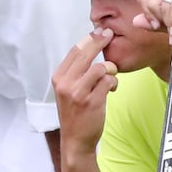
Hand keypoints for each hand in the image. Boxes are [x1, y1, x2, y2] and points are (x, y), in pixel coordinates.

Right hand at [52, 29, 120, 156]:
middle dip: (100, 41)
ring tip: (110, 78)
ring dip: (110, 70)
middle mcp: (66, 83)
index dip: (89, 39)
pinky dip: (113, 83)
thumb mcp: (67, 90)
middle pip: (86, 54)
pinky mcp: (92, 101)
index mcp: (58, 78)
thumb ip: (75, 72)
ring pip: (100, 67)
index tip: (100, 31)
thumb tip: (90, 48)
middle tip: (110, 34)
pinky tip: (111, 89)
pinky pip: (108, 81)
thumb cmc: (74, 114)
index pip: (75, 51)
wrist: (75, 140)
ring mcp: (78, 92)